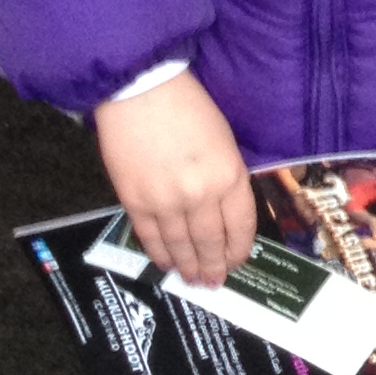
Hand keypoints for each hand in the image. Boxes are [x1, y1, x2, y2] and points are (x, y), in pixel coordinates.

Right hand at [95, 73, 253, 285]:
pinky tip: (166, 264)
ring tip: (192, 280)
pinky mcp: (135, 202)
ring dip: (187, 266)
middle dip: (214, 265)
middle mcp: (201, 195)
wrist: (142, 92)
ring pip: (180, 245)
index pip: (240, 226)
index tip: (237, 262)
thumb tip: (223, 212)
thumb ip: (226, 178)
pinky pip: (150, 238)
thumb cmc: (190, 108)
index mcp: (229, 176)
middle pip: (210, 242)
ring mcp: (166, 202)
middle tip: (213, 282)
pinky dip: (159, 254)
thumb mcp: (224, 142)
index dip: (238, 249)